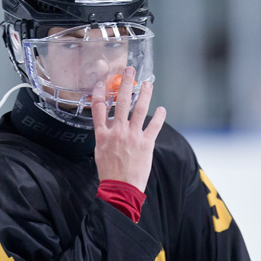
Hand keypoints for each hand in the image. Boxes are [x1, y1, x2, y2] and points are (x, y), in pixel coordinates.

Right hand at [91, 67, 165, 191]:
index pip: (99, 108)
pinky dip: (159, 116)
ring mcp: (132, 136)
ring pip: (139, 109)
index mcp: (102, 134)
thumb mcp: (99, 152)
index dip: (101, 92)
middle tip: (130, 71)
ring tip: (148, 83)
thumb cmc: (109, 173)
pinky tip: (162, 108)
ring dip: (145, 93)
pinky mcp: (146, 144)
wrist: (120, 188)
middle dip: (126, 84)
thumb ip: (103, 136)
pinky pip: (154, 126)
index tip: (103, 82)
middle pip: (121, 102)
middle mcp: (117, 132)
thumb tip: (106, 127)